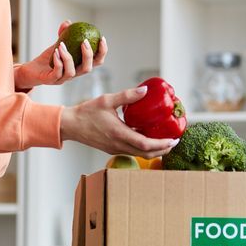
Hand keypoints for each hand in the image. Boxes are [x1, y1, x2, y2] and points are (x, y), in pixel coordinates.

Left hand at [15, 20, 107, 88]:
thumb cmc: (47, 59)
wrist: (31, 70)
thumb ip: (64, 34)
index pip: (96, 62)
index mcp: (79, 66)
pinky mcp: (51, 80)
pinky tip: (56, 52)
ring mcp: (62, 79)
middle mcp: (74, 74)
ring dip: (68, 57)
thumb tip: (69, 22)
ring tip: (62, 45)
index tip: (101, 38)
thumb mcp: (57, 45)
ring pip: (72, 72)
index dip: (102, 52)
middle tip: (84, 41)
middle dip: (88, 55)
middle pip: (88, 69)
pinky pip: (57, 73)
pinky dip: (58, 62)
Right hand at [60, 86, 178, 157]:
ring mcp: (115, 149)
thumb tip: (145, 90)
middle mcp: (118, 145)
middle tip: (174, 142)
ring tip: (165, 142)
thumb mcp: (107, 100)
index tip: (174, 140)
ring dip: (154, 151)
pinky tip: (148, 139)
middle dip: (163, 150)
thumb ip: (127, 96)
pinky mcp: (112, 149)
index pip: (146, 145)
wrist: (71, 125)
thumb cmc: (88, 112)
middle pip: (146, 154)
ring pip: (139, 154)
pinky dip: (144, 149)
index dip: (162, 144)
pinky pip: (132, 152)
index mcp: (119, 134)